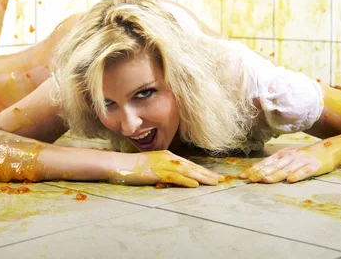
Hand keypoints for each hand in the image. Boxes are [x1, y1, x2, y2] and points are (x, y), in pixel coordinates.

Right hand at [108, 150, 224, 187]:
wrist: (121, 163)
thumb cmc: (134, 166)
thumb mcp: (153, 164)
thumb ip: (165, 168)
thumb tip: (176, 176)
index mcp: (168, 155)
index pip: (189, 164)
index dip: (202, 170)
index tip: (213, 175)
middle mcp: (169, 158)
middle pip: (192, 166)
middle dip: (207, 173)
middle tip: (220, 179)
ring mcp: (164, 164)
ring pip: (187, 171)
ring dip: (202, 177)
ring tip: (213, 182)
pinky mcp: (158, 172)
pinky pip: (175, 177)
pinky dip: (186, 181)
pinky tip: (195, 185)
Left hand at [239, 147, 328, 182]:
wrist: (327, 150)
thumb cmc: (303, 157)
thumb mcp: (287, 158)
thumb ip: (275, 165)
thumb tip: (257, 173)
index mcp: (281, 155)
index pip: (265, 162)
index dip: (254, 169)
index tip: (243, 176)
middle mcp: (289, 156)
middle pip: (273, 166)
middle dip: (261, 173)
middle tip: (250, 180)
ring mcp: (301, 161)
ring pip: (286, 169)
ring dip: (275, 174)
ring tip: (265, 180)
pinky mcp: (313, 166)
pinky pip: (304, 172)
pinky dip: (297, 175)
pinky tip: (290, 180)